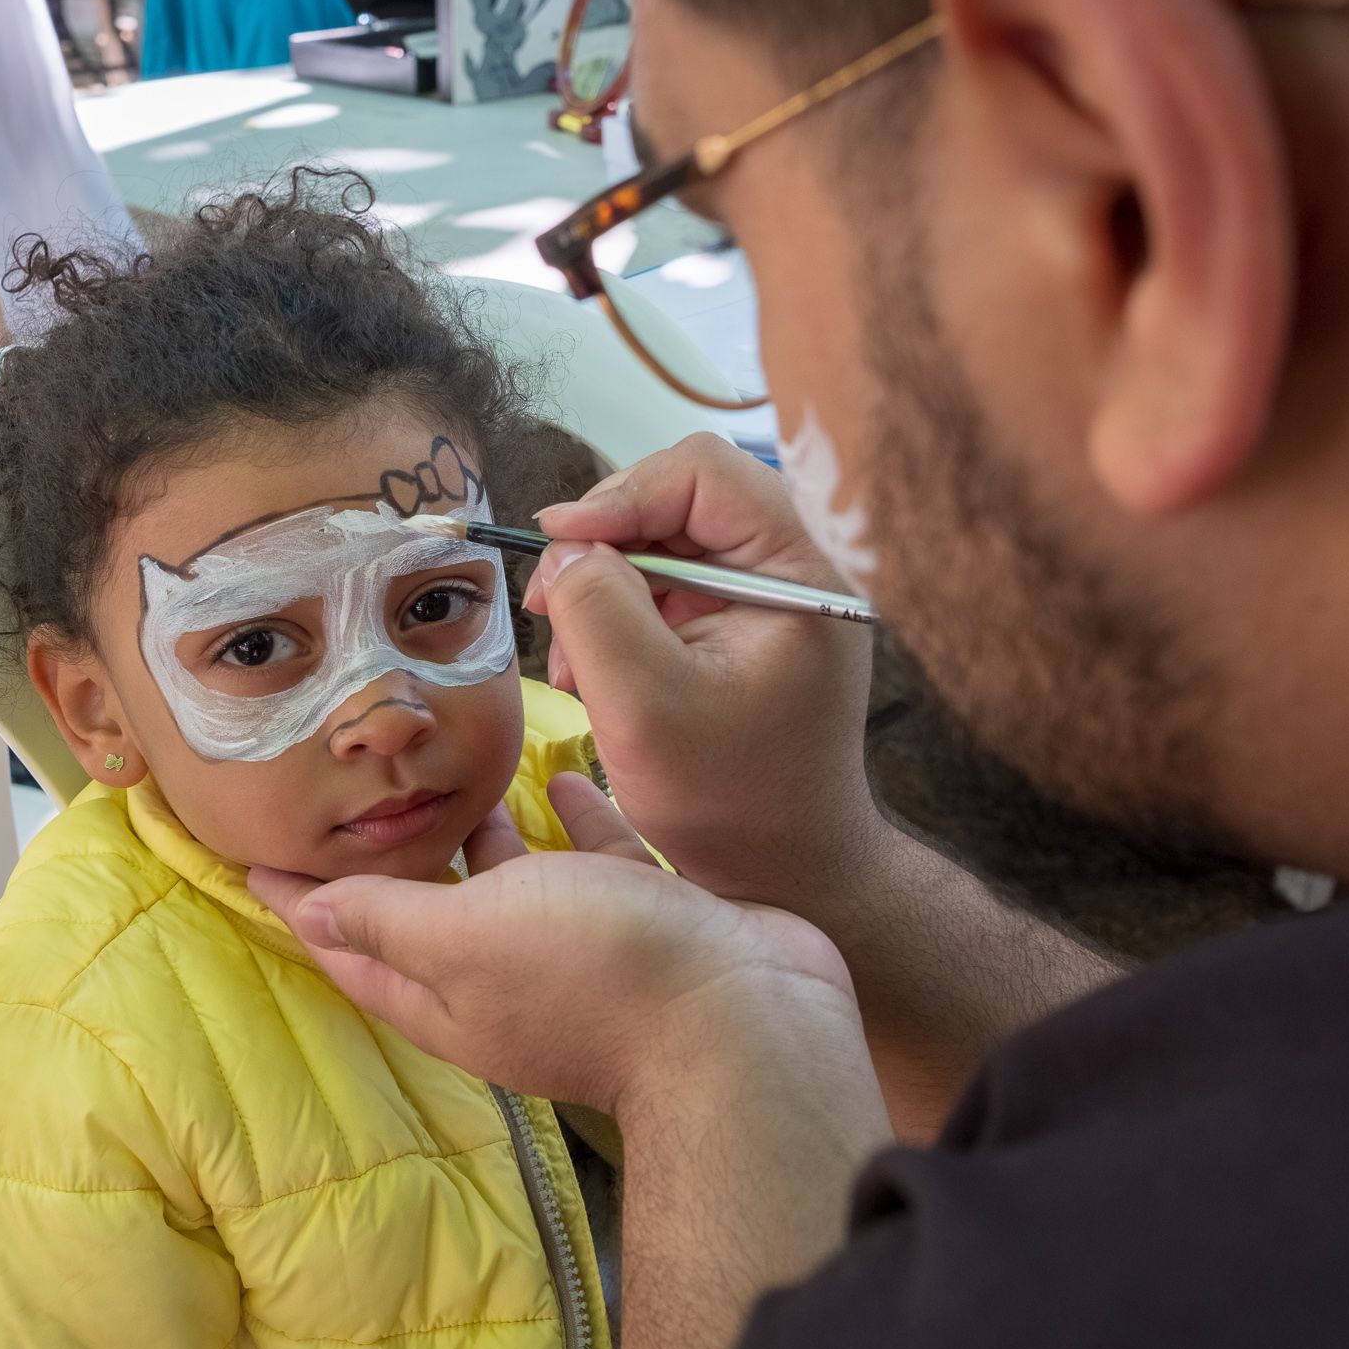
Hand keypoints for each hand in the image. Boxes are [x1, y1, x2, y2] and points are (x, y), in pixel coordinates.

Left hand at [252, 777, 888, 1348]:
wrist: (744, 1018)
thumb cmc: (594, 969)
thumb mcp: (465, 937)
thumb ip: (389, 920)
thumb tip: (307, 912)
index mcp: (450, 996)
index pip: (354, 948)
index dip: (306, 903)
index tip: (257, 851)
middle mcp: (509, 980)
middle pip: (430, 918)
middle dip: (392, 865)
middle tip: (357, 796)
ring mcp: (581, 955)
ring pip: (515, 888)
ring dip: (483, 841)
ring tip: (454, 779)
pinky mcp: (646, 924)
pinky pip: (596, 866)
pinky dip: (573, 824)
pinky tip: (563, 777)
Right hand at [526, 433, 876, 907]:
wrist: (783, 876)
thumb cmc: (729, 804)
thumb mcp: (645, 705)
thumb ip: (599, 610)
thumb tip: (567, 549)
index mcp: (799, 575)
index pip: (705, 473)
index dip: (619, 495)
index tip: (556, 542)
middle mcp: (795, 573)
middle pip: (682, 499)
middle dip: (605, 544)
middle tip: (549, 602)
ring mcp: (771, 601)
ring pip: (668, 542)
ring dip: (606, 586)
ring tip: (572, 658)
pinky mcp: (746, 630)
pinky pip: (673, 587)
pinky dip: (622, 617)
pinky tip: (598, 672)